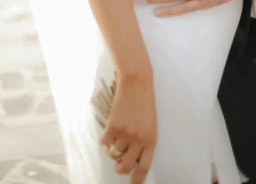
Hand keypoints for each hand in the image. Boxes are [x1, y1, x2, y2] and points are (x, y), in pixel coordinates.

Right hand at [100, 67, 156, 182]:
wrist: (137, 82)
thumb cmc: (145, 102)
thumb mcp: (150, 123)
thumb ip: (143, 141)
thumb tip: (131, 159)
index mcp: (151, 139)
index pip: (144, 167)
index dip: (136, 180)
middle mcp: (138, 139)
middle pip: (125, 166)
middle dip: (119, 169)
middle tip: (118, 165)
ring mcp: (125, 133)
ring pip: (113, 153)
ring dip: (112, 150)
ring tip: (115, 138)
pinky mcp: (112, 126)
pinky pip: (104, 142)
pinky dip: (104, 140)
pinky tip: (109, 130)